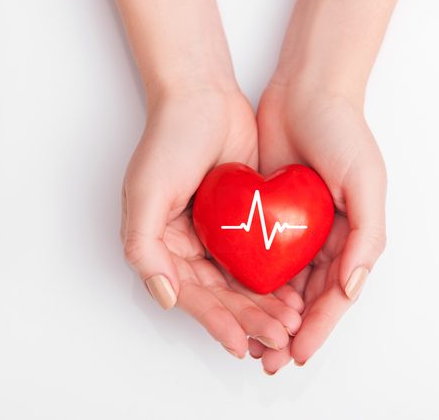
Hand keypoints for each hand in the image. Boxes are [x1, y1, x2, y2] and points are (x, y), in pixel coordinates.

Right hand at [121, 88, 302, 357]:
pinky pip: (258, 257)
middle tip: (277, 337)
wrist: (203, 95)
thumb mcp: (145, 193)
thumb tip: (163, 297)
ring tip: (291, 322)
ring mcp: (216, 233)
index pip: (190, 295)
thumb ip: (144, 248)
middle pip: (220, 295)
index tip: (240, 343)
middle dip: (248, 319)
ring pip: (242, 281)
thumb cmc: (168, 140)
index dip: (215, 322)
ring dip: (264, 305)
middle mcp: (187, 245)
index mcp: (162, 245)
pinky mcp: (242, 219)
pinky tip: (294, 292)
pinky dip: (274, 277)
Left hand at [252, 83, 386, 372]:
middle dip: (289, 331)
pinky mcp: (267, 212)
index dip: (318, 328)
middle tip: (269, 359)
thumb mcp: (366, 182)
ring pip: (280, 283)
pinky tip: (236, 300)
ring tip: (250, 341)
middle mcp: (324, 238)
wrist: (305, 90)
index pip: (335, 295)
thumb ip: (366, 237)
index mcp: (351, 237)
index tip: (297, 353)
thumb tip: (352, 287)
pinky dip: (251, 281)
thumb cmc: (343, 132)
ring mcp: (294, 227)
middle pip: (306, 298)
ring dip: (268, 314)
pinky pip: (258, 254)